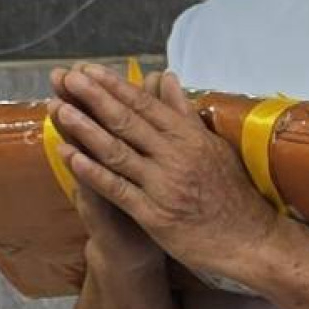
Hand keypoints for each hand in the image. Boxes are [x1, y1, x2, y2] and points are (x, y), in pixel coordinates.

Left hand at [49, 67, 281, 285]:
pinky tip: (69, 156)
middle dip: (95, 98)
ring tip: (60, 109)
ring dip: (86, 129)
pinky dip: (91, 171)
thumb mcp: (213, 145)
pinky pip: (117, 188)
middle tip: (68, 78)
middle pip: (128, 122)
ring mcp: (164, 185)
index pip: (146, 105)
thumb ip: (185, 113)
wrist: (248, 239)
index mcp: (190, 137)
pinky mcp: (154, 214)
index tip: (88, 70)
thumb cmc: (232, 192)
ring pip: (117, 152)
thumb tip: (167, 78)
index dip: (115, 86)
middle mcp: (176, 156)